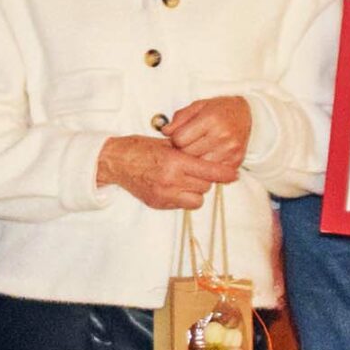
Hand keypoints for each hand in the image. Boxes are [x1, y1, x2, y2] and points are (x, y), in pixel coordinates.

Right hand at [96, 135, 238, 209]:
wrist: (114, 161)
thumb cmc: (139, 148)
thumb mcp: (166, 144)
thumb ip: (188, 153)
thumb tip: (211, 159)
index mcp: (174, 162)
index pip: (209, 171)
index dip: (225, 174)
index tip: (234, 174)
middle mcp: (171, 180)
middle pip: (206, 186)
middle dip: (207, 179)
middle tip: (199, 170)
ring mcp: (164, 194)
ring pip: (197, 199)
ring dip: (196, 190)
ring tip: (187, 180)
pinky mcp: (158, 204)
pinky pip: (182, 205)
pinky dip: (184, 197)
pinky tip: (175, 187)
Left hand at [165, 96, 252, 167]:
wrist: (245, 113)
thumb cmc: (219, 109)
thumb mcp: (197, 106)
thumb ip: (179, 118)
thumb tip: (165, 132)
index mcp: (211, 119)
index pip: (180, 139)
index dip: (175, 138)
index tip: (180, 135)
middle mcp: (222, 136)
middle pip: (188, 154)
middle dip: (183, 150)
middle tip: (186, 144)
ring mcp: (230, 150)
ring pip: (199, 165)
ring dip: (195, 160)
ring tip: (197, 150)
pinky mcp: (236, 161)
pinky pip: (213, 172)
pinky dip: (207, 166)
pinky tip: (207, 156)